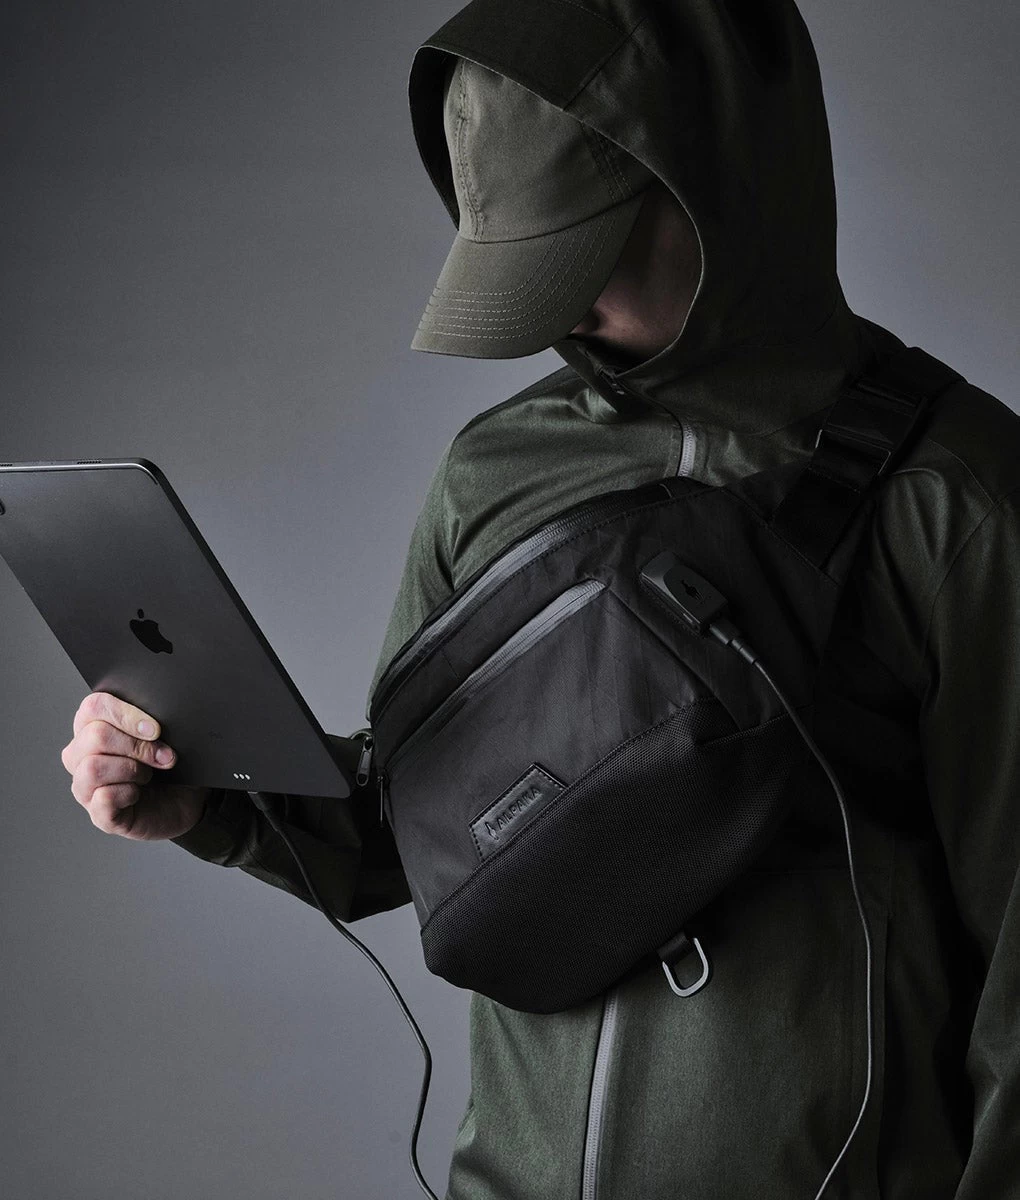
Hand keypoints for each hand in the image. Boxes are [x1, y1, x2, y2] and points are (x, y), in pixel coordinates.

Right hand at [62, 691, 213, 841]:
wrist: (186, 800)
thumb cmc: (170, 764)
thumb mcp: (165, 737)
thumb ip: (152, 721)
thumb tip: (154, 721)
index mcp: (92, 726)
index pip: (93, 707)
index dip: (126, 714)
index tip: (156, 729)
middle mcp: (81, 755)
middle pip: (95, 736)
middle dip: (137, 745)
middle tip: (164, 755)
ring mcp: (85, 786)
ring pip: (93, 767)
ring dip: (132, 769)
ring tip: (150, 775)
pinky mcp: (98, 814)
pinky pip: (104, 798)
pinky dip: (130, 793)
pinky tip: (140, 794)